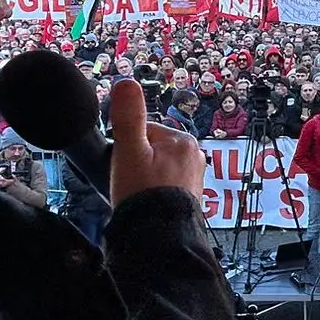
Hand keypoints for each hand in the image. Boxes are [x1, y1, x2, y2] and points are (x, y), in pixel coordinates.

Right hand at [109, 78, 203, 201]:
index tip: (125, 166)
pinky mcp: (190, 196)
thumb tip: (127, 82)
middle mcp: (194, 156)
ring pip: (155, 168)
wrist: (157, 237)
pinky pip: (163, 186)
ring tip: (138, 195)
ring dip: (142, 179)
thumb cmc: (143, 193)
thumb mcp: (129, 150)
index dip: (126, 148)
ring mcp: (194, 177)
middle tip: (131, 183)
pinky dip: (152, 192)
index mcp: (183, 140)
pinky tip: (147, 204)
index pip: (142, 131)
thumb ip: (127, 116)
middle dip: (136, 164)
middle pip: (149, 150)